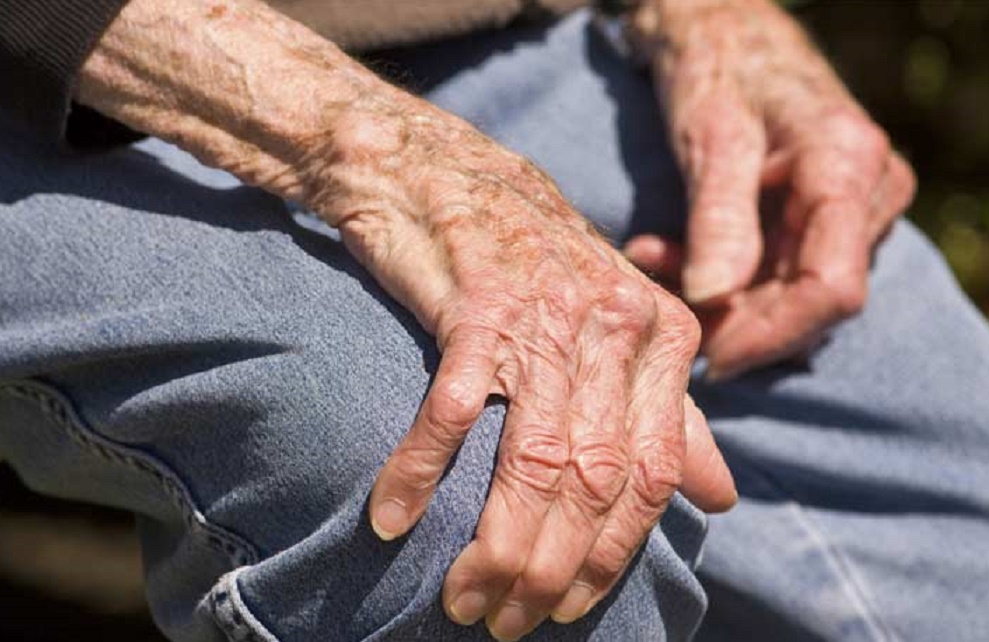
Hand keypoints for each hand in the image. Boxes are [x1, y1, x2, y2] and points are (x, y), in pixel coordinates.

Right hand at [78, 1, 734, 638]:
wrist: (449, 174)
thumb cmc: (535, 260)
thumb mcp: (618, 327)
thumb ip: (672, 413)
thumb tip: (721, 495)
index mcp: (662, 337)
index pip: (652, 475)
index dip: (613, 555)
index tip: (567, 605)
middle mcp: (614, 326)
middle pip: (592, 481)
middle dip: (549, 568)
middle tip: (505, 619)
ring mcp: (545, 314)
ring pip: (531, 462)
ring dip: (494, 545)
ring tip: (462, 598)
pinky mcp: (475, 304)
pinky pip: (451, 413)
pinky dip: (418, 472)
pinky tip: (393, 518)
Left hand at [622, 0, 915, 379]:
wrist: (720, 24)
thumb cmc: (715, 66)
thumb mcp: (710, 139)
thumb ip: (718, 220)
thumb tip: (713, 301)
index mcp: (847, 166)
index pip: (832, 288)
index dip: (772, 334)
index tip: (712, 358)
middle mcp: (866, 190)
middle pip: (814, 297)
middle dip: (741, 320)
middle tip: (672, 322)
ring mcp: (848, 201)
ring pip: (791, 286)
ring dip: (721, 294)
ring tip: (653, 263)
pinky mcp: (820, 208)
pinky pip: (778, 263)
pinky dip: (722, 270)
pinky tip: (664, 252)